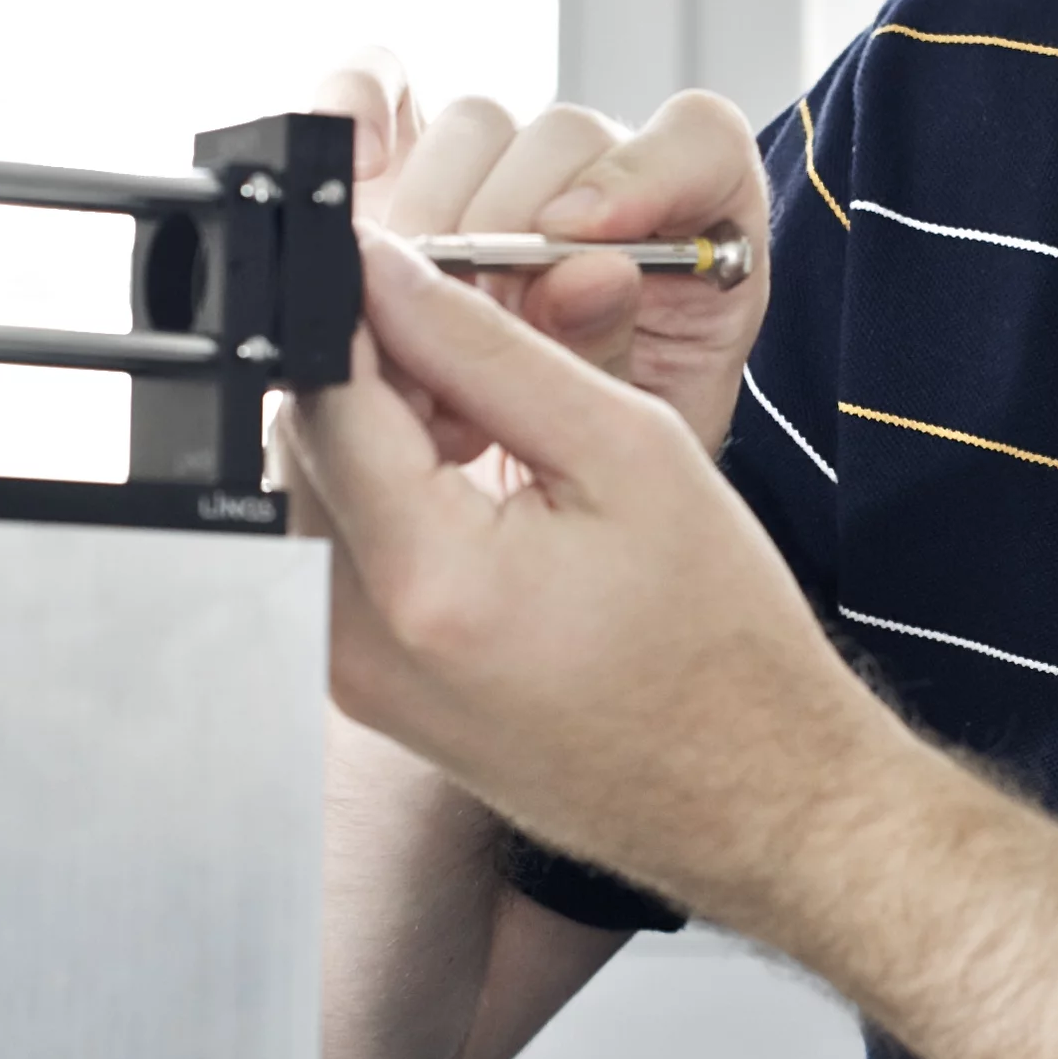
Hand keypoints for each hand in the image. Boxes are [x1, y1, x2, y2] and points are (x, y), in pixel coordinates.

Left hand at [289, 232, 912, 924]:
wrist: (750, 790)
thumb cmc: (719, 641)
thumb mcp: (626, 449)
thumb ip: (488, 350)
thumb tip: (387, 272)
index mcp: (426, 582)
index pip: (327, 393)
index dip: (362, 308)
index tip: (415, 268)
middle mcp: (359, 645)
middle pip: (306, 443)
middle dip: (378, 372)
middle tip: (488, 361)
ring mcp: (352, 679)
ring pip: (316, 493)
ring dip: (387, 436)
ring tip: (503, 439)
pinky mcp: (364, 691)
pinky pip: (340, 555)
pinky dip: (396, 501)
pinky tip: (487, 499)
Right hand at [303, 54, 770, 456]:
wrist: (526, 502)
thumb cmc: (594, 467)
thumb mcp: (627, 429)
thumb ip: (610, 350)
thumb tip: (587, 274)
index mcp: (697, 226)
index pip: (697, 144)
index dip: (643, 176)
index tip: (580, 243)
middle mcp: (601, 177)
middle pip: (563, 136)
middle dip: (511, 231)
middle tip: (478, 321)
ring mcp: (501, 164)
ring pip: (474, 126)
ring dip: (436, 216)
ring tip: (418, 321)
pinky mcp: (408, 166)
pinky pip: (383, 88)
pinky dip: (359, 111)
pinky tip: (353, 182)